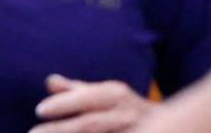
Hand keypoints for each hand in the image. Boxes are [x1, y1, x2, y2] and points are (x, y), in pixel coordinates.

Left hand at [36, 75, 152, 129]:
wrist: (171, 125)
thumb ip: (76, 90)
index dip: (63, 104)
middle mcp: (125, 114)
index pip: (86, 98)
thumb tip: (50, 81)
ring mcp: (134, 130)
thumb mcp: (104, 94)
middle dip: (60, 130)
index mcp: (115, 95)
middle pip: (90, 124)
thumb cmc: (126, 109)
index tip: (39, 110)